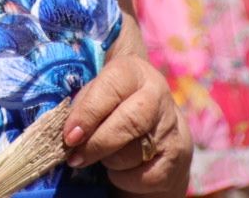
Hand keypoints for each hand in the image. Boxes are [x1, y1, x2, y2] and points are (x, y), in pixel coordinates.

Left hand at [62, 54, 190, 195]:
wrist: (154, 125)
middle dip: (97, 143)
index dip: (88, 113)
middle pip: (129, 122)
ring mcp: (171, 125)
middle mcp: (157, 94)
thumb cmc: (113, 105)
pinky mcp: (179, 154)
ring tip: (104, 155)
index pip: (111, 88)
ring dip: (110, 160)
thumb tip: (70, 134)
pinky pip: (147, 176)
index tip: (69, 135)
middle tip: (75, 156)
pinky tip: (121, 168)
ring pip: (135, 152)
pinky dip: (126, 178)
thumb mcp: (98, 94)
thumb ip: (83, 106)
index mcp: (134, 71)